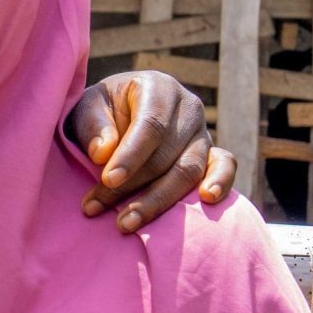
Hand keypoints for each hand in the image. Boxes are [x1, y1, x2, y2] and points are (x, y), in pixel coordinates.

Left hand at [65, 70, 235, 232]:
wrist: (117, 116)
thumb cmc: (100, 114)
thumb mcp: (86, 109)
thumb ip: (93, 127)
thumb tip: (102, 153)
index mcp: (158, 88)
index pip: (151, 125)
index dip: (131, 155)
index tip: (108, 180)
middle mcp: (187, 108)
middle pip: (167, 154)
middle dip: (131, 186)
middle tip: (95, 208)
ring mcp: (202, 132)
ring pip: (190, 169)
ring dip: (158, 200)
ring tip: (125, 223)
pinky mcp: (211, 153)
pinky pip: (225, 165)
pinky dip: (221, 182)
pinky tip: (206, 200)